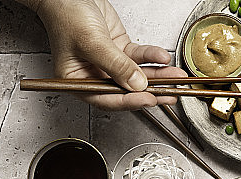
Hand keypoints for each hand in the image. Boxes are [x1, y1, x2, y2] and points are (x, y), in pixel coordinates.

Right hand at [35, 0, 186, 109]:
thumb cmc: (67, 16)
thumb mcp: (92, 42)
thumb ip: (115, 65)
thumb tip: (136, 84)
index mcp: (78, 81)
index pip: (107, 98)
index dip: (129, 101)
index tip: (149, 99)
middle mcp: (94, 75)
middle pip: (125, 90)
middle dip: (150, 91)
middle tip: (169, 95)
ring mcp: (109, 64)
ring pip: (136, 75)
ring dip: (157, 75)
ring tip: (174, 76)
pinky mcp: (120, 50)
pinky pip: (139, 57)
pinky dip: (152, 57)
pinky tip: (162, 57)